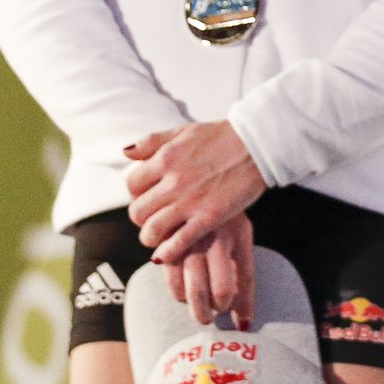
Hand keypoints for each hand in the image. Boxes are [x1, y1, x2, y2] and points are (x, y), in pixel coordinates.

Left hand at [125, 121, 268, 264]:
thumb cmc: (222, 136)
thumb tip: (125, 153)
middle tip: (156, 215)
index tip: (150, 196)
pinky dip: (167, 253)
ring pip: (151, 231)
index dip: (137, 194)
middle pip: (137, 212)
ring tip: (161, 234)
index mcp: (165, 158)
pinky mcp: (209, 217)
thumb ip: (152, 141)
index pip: (131, 185)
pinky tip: (167, 253)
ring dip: (152, 237)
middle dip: (142, 217)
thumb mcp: (183, 130)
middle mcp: (173, 181)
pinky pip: (178, 243)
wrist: (258, 143)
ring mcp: (191, 201)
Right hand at [165, 213, 255, 327]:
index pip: (246, 279)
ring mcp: (190, 242)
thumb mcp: (239, 238)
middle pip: (220, 291)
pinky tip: (184, 292)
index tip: (242, 324)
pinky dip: (179, 295)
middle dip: (217, 311)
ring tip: (202, 308)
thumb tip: (244, 323)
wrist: (190, 186)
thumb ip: (243, 277)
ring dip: (198, 307)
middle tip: (214, 314)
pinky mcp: (167, 246)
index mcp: (238, 235)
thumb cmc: (221, 220)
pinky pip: (173, 284)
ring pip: (194, 292)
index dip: (244, 305)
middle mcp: (215, 239)